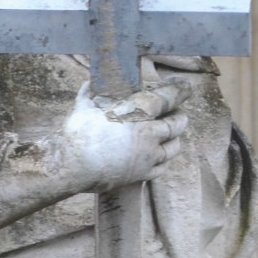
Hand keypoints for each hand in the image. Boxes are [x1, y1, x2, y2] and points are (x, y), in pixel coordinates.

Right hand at [61, 80, 187, 191]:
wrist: (72, 165)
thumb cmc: (77, 132)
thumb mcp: (84, 105)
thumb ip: (91, 92)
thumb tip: (89, 82)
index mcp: (137, 112)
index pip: (167, 97)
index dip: (179, 91)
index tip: (186, 87)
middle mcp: (148, 133)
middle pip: (176, 124)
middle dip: (180, 117)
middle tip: (180, 114)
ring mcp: (147, 156)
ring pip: (173, 147)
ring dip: (176, 139)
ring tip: (174, 135)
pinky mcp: (141, 174)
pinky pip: (162, 168)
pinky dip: (164, 161)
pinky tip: (161, 157)